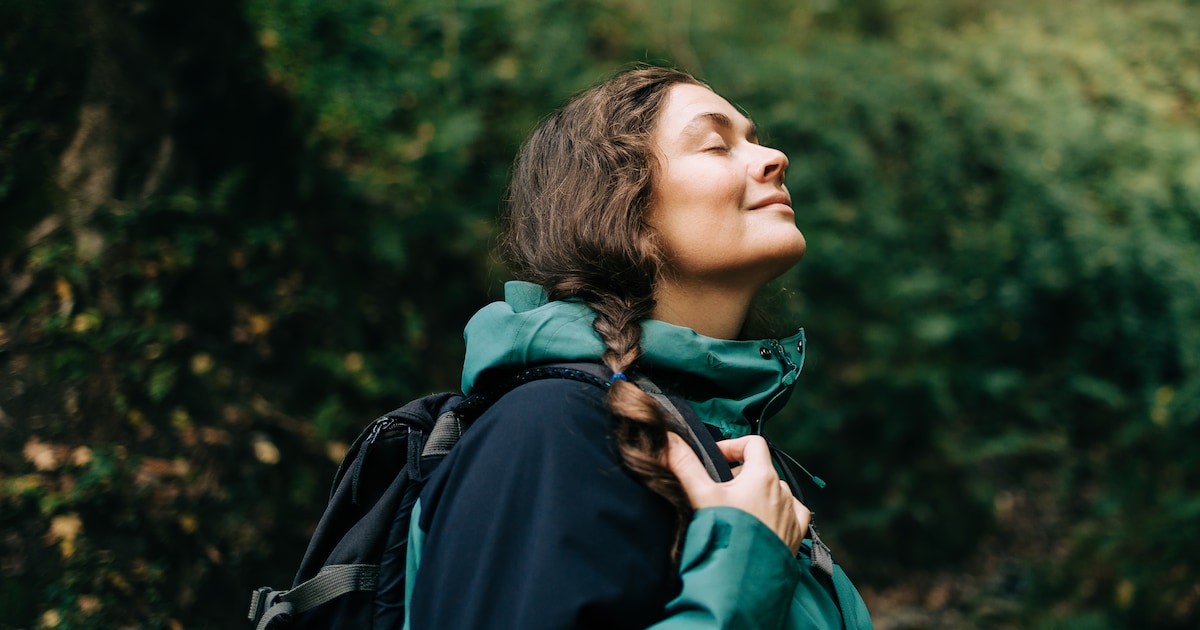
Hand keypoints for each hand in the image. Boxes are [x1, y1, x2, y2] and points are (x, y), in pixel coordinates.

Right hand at [665, 433, 809, 553]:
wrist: (744, 580)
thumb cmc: (725, 535)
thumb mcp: (700, 495)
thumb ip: (684, 465)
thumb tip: (669, 440)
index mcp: (762, 476)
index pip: (754, 444)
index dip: (733, 446)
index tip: (715, 459)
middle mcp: (782, 492)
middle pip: (762, 470)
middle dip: (741, 475)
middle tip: (719, 491)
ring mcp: (791, 514)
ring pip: (777, 492)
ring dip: (758, 494)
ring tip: (737, 511)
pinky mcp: (795, 535)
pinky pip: (793, 513)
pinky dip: (780, 512)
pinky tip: (765, 522)